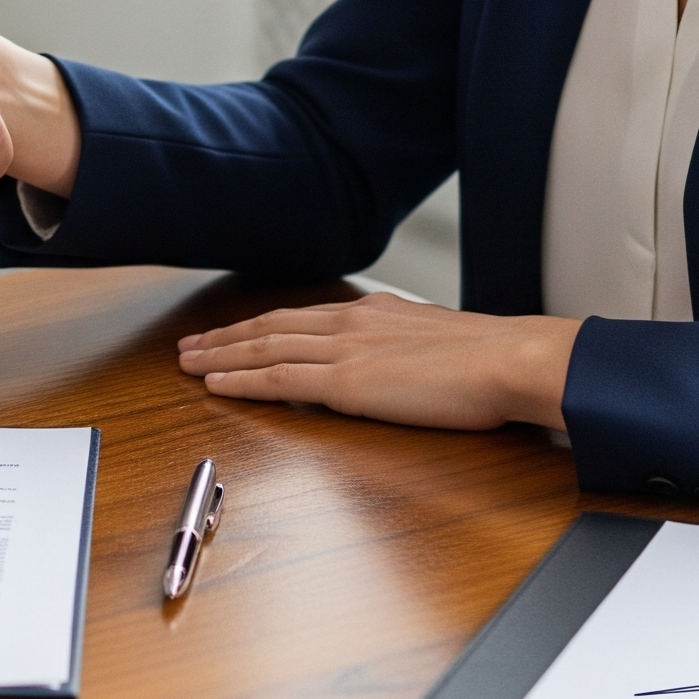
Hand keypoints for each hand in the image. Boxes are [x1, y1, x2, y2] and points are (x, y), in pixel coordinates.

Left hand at [176, 292, 580, 429]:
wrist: (509, 359)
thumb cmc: (489, 360)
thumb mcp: (436, 342)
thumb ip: (404, 347)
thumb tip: (392, 362)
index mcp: (372, 312)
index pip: (299, 316)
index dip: (259, 326)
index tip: (231, 334)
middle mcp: (350, 322)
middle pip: (271, 326)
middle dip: (226, 337)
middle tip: (189, 346)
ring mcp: (344, 349)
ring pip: (264, 348)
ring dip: (221, 356)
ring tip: (189, 364)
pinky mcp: (346, 382)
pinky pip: (279, 379)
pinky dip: (242, 381)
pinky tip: (217, 386)